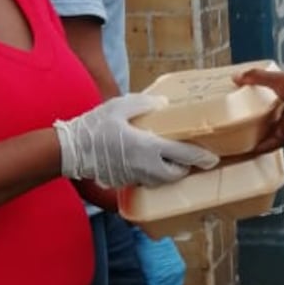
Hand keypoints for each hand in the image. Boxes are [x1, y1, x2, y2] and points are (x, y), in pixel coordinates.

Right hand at [54, 94, 218, 187]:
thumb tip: (163, 104)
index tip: (213, 159)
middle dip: (186, 168)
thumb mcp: (120, 106)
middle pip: (176, 174)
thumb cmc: (94, 126)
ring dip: (170, 173)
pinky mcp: (125, 181)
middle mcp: (145, 166)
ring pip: (161, 181)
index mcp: (147, 147)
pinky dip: (153, 175)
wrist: (70, 149)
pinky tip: (149, 163)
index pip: (183, 155)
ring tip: (171, 160)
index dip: (201, 158)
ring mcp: (134, 176)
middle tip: (189, 158)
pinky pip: (146, 181)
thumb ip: (145, 104)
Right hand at [234, 68, 283, 150]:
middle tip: (238, 122)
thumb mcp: (275, 79)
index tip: (243, 101)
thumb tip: (237, 77)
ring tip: (239, 137)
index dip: (257, 99)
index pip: (269, 98)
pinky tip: (247, 149)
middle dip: (255, 121)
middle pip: (268, 118)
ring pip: (268, 133)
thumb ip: (256, 77)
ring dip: (255, 136)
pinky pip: (269, 144)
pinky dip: (258, 147)